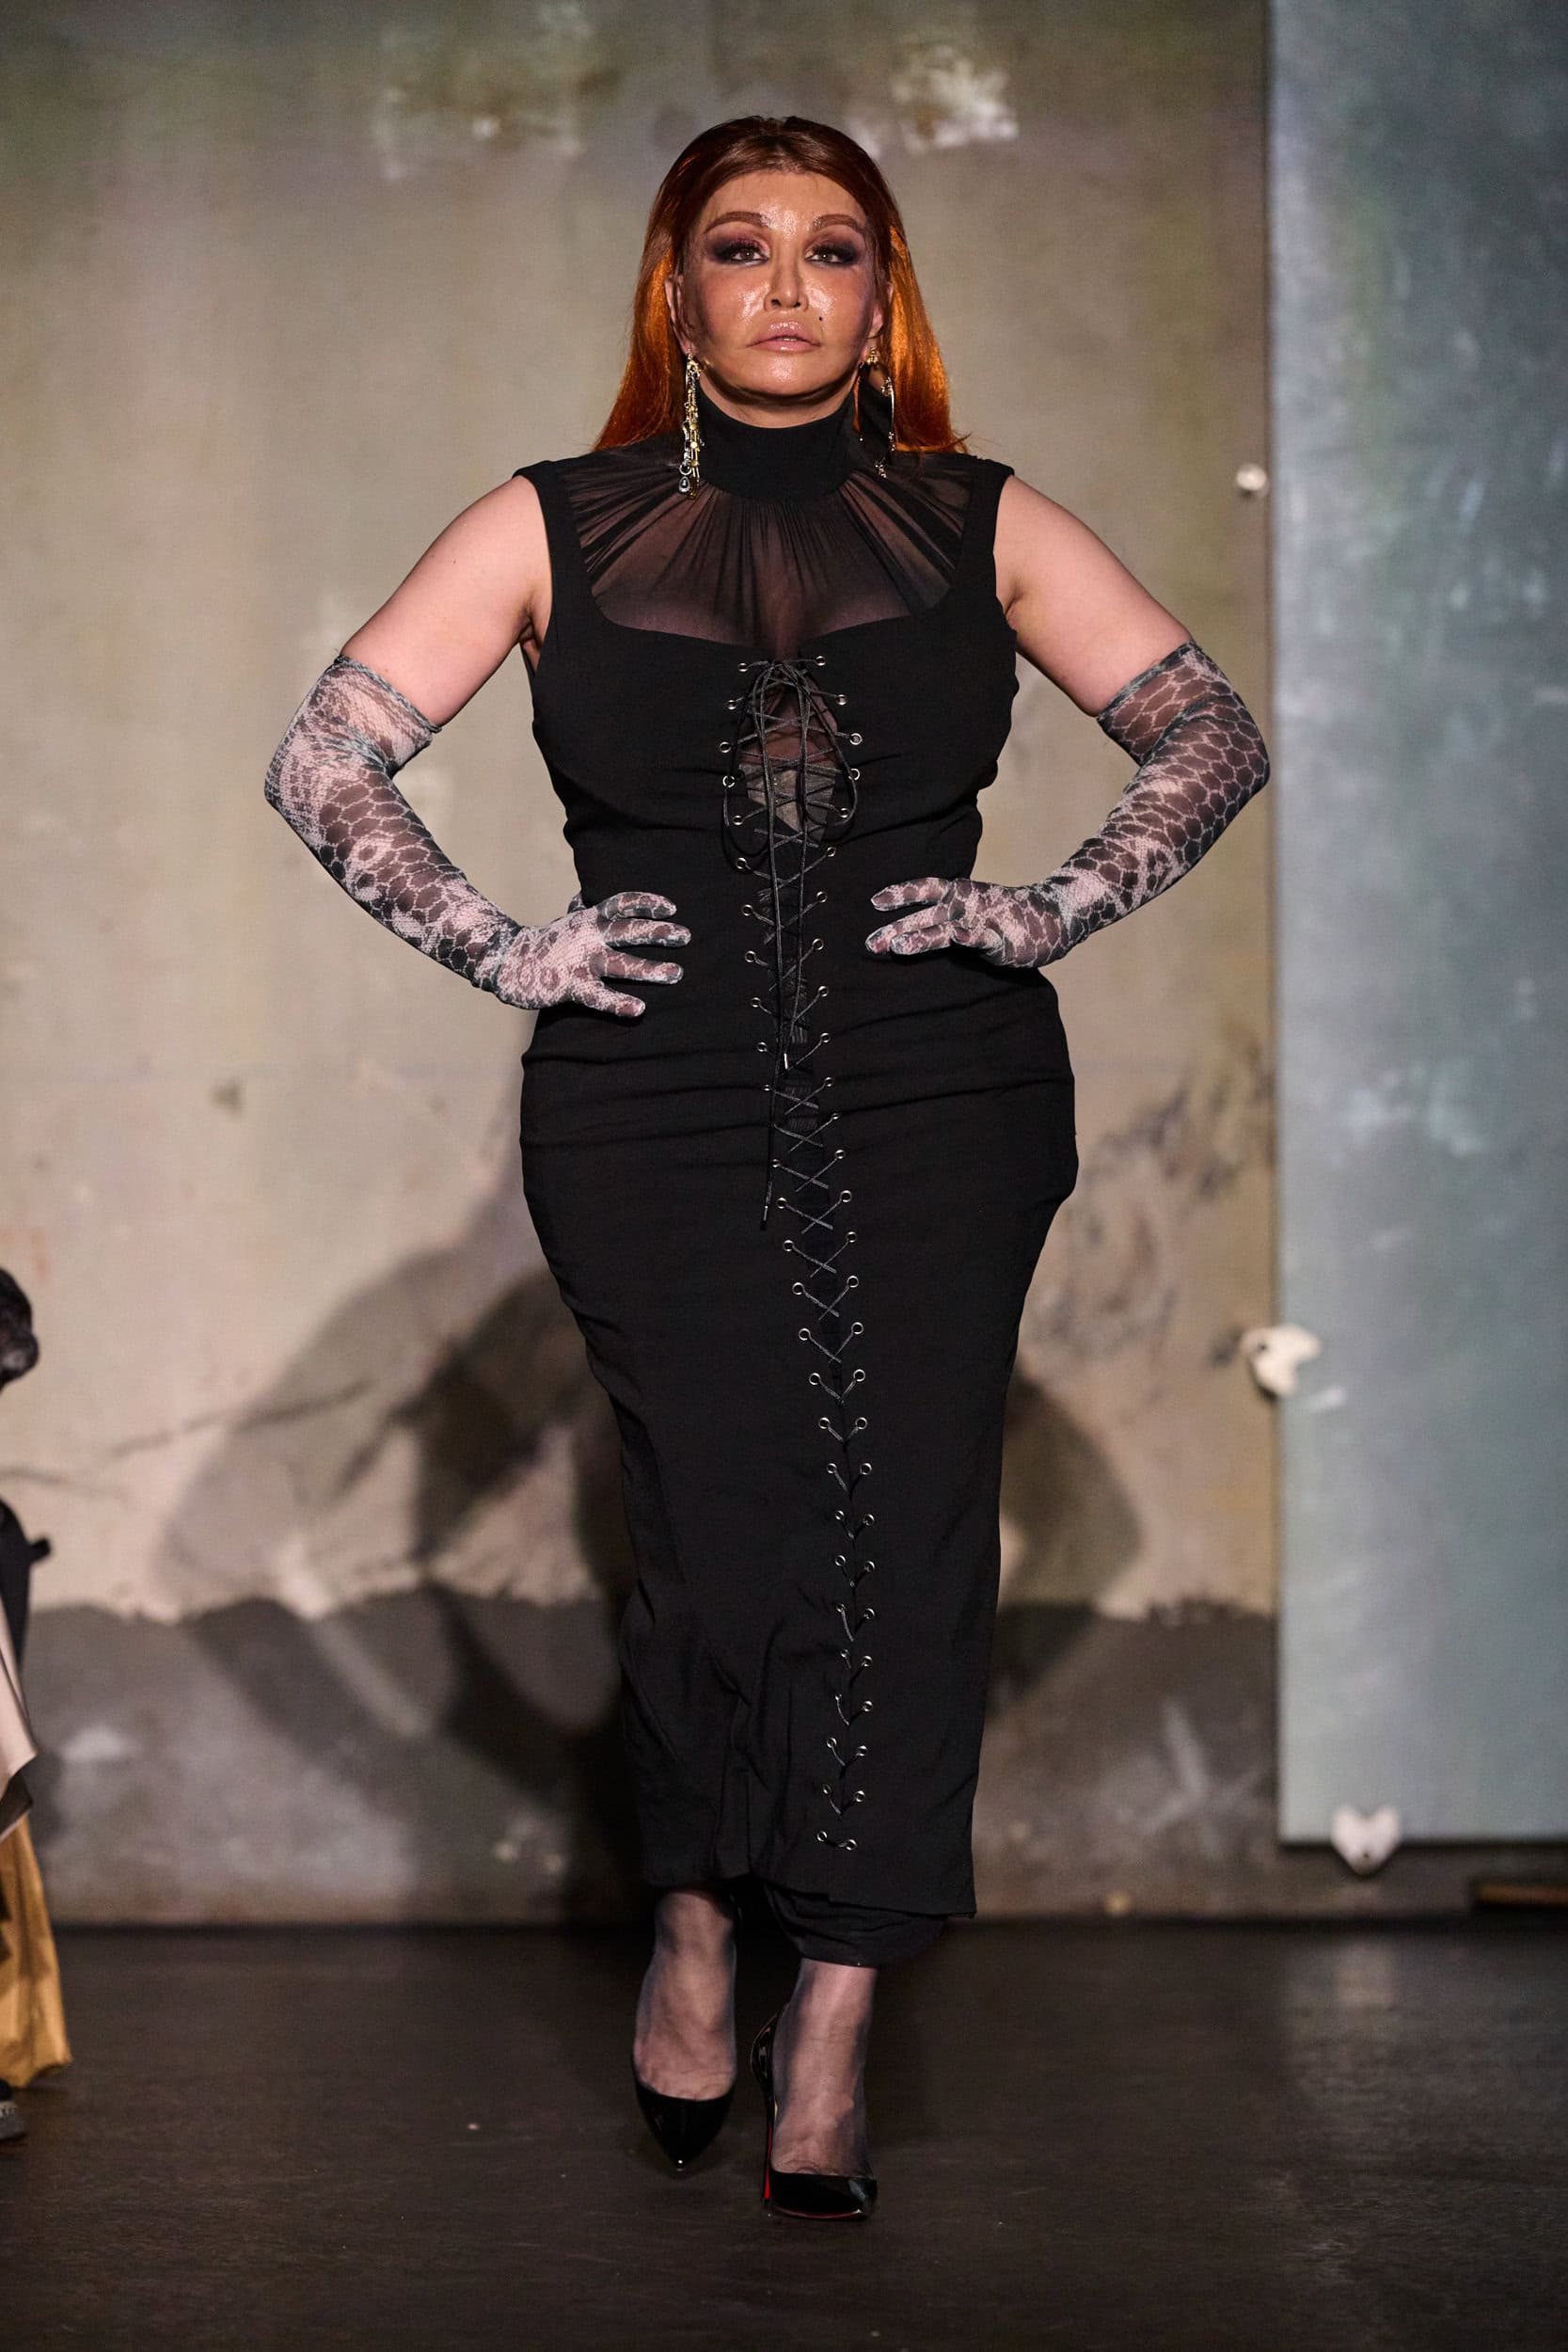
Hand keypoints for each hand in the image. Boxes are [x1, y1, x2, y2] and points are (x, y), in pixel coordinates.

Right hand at [495, 890, 688, 1017]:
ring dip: (651, 968)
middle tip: (686, 936)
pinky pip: (598, 996)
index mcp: (588, 919)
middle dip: (658, 932)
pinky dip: (618, 1002)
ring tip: (677, 973)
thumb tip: (583, 895)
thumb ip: (578, 909)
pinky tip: (638, 1008)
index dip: (646, 903)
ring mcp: (580, 961)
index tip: (671, 908)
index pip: (621, 904)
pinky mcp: (571, 985)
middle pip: (628, 930)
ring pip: (621, 963)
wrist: (507, 961)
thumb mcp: (563, 922)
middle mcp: (588, 936)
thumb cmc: (544, 944)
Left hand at [866, 876, 1066, 968]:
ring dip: (923, 937)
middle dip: (897, 927)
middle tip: (870, 942)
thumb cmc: (1006, 916)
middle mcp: (966, 904)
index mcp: (959, 895)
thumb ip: (947, 920)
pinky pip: (983, 938)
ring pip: (948, 928)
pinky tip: (958, 939)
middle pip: (925, 914)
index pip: (925, 890)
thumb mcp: (972, 913)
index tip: (875, 901)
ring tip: (900, 946)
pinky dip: (970, 938)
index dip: (901, 893)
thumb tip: (914, 931)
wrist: (1053, 915)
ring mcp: (983, 920)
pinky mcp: (1001, 939)